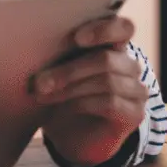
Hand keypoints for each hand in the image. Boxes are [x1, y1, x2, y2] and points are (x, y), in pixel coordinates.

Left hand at [35, 16, 147, 166]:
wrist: (70, 137)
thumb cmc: (62, 97)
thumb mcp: (55, 73)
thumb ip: (56, 55)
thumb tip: (32, 44)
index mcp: (111, 47)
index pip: (123, 28)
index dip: (104, 29)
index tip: (77, 38)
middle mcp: (128, 65)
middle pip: (105, 59)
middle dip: (68, 70)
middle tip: (40, 83)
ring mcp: (135, 90)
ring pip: (106, 81)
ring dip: (70, 88)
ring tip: (44, 95)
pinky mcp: (134, 113)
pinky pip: (110, 102)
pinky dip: (82, 104)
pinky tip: (65, 107)